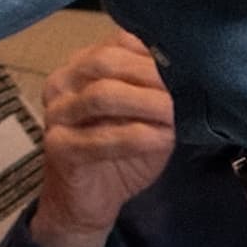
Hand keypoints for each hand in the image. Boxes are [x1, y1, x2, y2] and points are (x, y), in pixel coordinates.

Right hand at [30, 31, 176, 246]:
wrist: (87, 203)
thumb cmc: (119, 154)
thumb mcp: (142, 116)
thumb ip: (155, 91)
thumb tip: (189, 71)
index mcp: (82, 66)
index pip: (118, 43)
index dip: (153, 52)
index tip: (188, 66)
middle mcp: (63, 82)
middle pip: (106, 62)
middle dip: (150, 74)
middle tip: (184, 90)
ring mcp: (57, 115)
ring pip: (102, 95)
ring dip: (145, 103)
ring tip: (174, 113)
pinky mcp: (59, 148)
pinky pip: (100, 138)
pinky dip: (136, 137)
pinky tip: (161, 139)